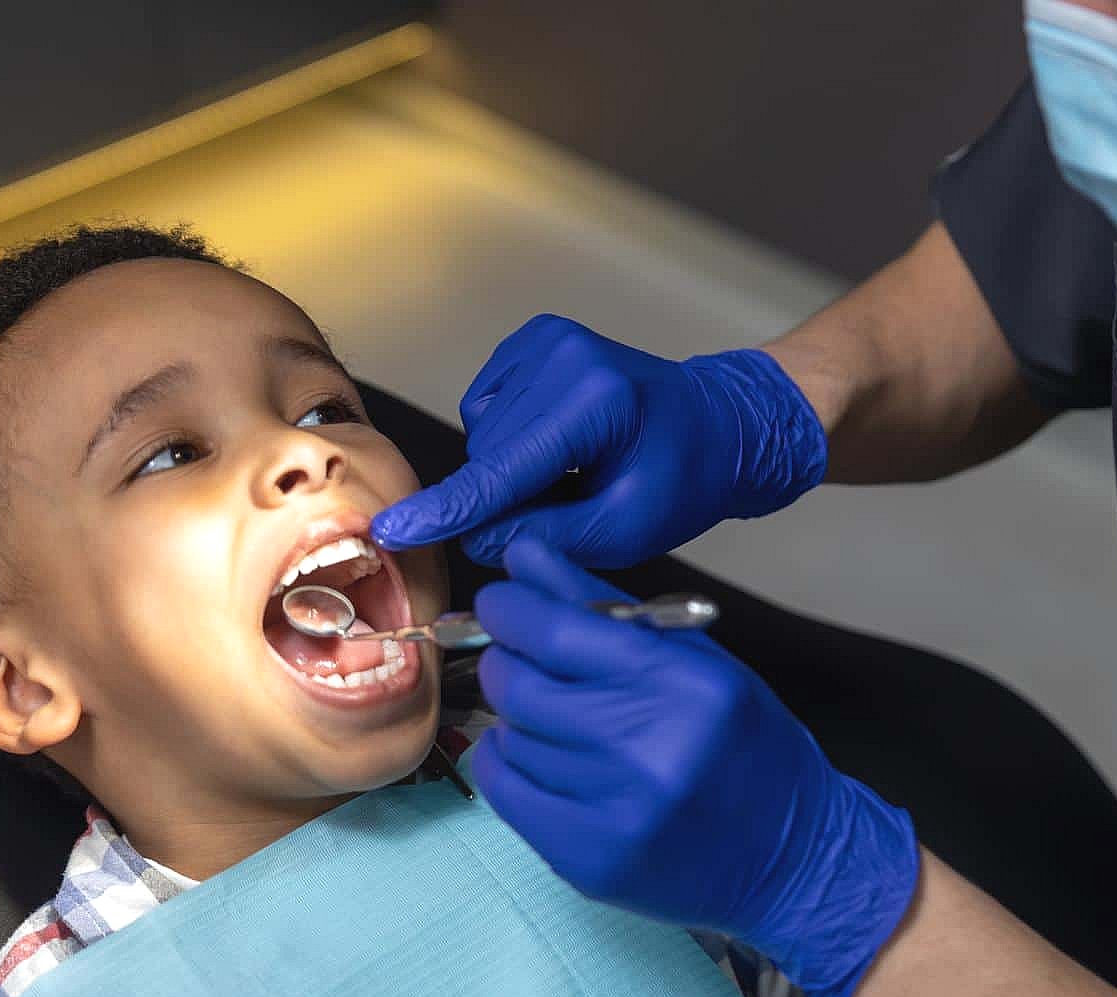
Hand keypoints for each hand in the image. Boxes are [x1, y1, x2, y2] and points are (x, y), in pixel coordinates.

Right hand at [371, 316, 826, 566]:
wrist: (721, 422)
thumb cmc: (687, 476)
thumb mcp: (626, 529)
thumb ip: (545, 536)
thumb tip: (474, 537)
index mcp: (596, 399)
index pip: (503, 468)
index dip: (447, 509)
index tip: (394, 531)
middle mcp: (565, 355)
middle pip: (488, 453)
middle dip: (508, 495)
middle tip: (570, 507)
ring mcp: (547, 339)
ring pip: (484, 433)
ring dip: (513, 468)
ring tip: (576, 473)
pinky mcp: (536, 339)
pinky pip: (490, 408)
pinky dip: (514, 439)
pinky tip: (561, 446)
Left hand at [468, 537, 918, 996]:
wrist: (790, 856)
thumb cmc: (745, 746)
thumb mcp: (697, 659)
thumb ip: (606, 605)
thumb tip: (522, 555)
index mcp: (684, 686)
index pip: (555, 630)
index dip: (509, 607)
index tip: (504, 602)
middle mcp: (649, 750)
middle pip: (519, 684)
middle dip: (508, 659)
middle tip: (524, 658)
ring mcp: (615, 812)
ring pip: (510, 735)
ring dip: (519, 716)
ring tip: (562, 719)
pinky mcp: (587, 859)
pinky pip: (504, 790)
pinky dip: (509, 762)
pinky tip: (546, 758)